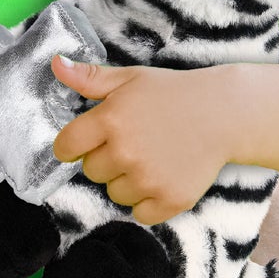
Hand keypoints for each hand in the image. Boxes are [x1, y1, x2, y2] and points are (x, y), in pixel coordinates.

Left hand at [51, 57, 241, 225]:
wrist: (223, 113)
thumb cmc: (172, 93)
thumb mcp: (129, 78)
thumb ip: (88, 77)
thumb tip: (55, 63)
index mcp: (109, 120)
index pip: (66, 146)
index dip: (72, 146)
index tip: (85, 143)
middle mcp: (125, 152)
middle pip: (91, 171)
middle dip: (105, 159)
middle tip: (132, 142)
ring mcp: (148, 179)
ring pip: (114, 193)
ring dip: (126, 180)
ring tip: (151, 157)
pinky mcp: (170, 200)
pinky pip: (139, 213)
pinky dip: (148, 201)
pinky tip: (162, 176)